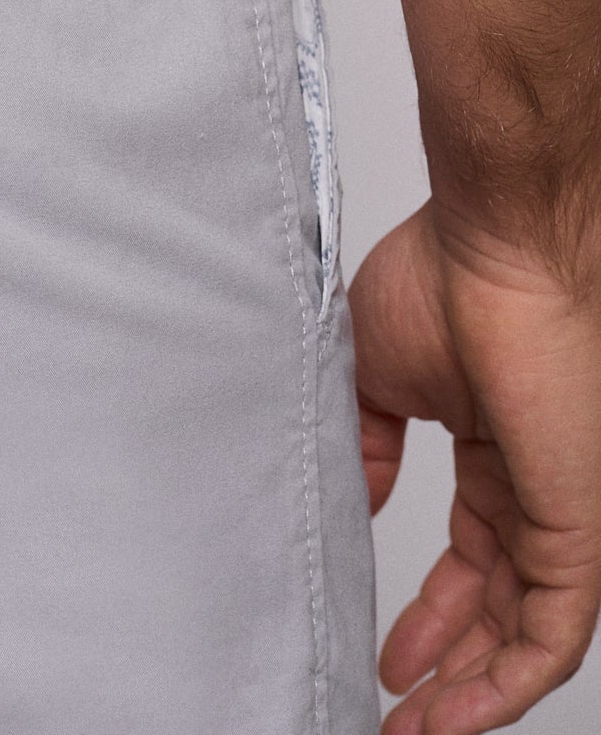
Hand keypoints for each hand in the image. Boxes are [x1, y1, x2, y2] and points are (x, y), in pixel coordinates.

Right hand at [350, 203, 600, 732]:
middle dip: (449, 668)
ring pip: (525, 633)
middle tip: (399, 712)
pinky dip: (506, 684)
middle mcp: (533, 485)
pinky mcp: (581, 528)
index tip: (387, 653)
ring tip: (416, 732)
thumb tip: (353, 494)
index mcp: (491, 447)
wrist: (496, 246)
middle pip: (497, 606)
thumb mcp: (376, 372)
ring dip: (471, 694)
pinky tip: (454, 716)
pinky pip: (553, 633)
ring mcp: (562, 510)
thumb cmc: (442, 277)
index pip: (469, 557)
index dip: (430, 613)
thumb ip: (366, 440)